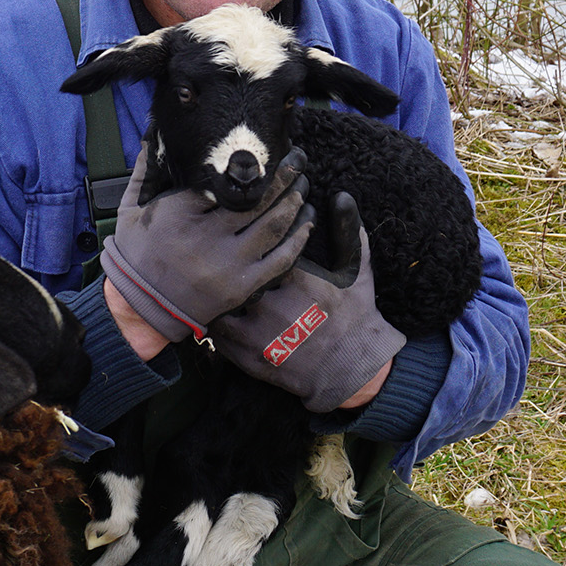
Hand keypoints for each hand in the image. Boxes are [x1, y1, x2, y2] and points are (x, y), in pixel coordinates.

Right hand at [99, 144, 314, 344]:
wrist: (139, 307)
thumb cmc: (134, 255)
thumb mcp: (131, 208)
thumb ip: (145, 170)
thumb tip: (152, 131)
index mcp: (180, 213)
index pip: (222, 179)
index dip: (249, 162)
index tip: (266, 149)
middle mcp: (207, 237)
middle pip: (256, 198)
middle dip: (284, 175)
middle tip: (298, 158)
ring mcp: (228, 264)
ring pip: (273, 225)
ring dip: (294, 201)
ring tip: (303, 183)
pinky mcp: (241, 287)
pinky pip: (280, 260)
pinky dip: (297, 238)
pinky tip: (306, 221)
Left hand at [209, 192, 405, 412]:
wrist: (353, 368)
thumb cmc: (356, 315)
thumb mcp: (358, 269)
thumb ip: (348, 230)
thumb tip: (341, 196)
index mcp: (298, 281)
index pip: (261, 249)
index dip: (247, 239)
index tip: (240, 232)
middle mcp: (275, 308)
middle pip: (235, 277)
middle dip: (224, 266)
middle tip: (214, 256)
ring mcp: (261, 336)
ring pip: (221, 307)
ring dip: (214, 296)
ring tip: (208, 283)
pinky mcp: (252, 359)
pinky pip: (220, 339)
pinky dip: (214, 323)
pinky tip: (213, 311)